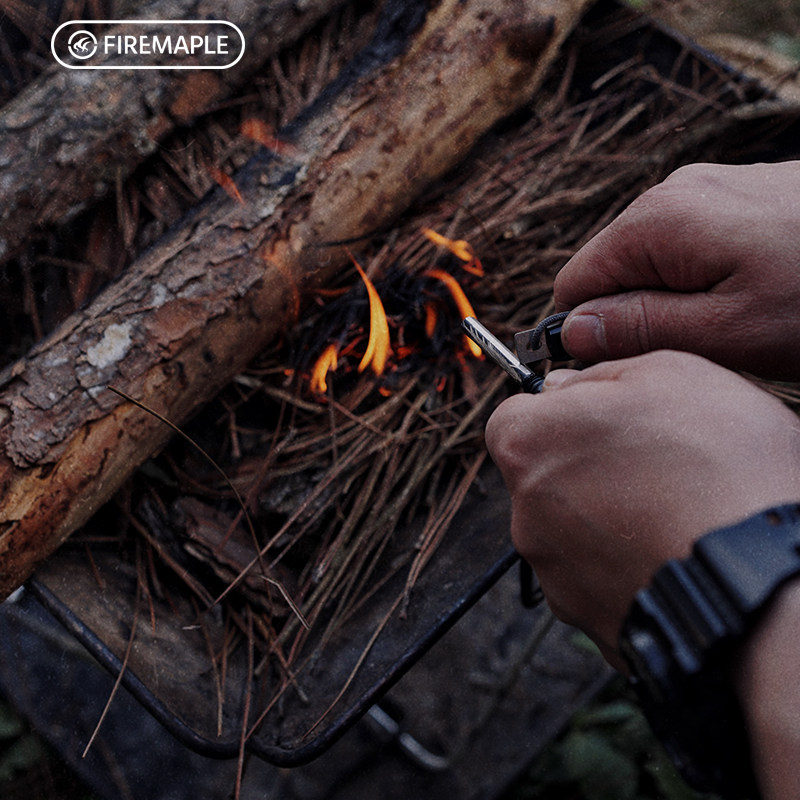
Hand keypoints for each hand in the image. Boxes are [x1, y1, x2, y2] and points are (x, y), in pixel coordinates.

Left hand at [484, 351, 799, 667]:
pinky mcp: (588, 620)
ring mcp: (554, 573)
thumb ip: (597, 372)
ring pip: (570, 532)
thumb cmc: (720, 469)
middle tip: (649, 463)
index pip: (514, 418)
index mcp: (529, 444)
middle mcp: (525, 514)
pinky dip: (625, 566)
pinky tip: (671, 553)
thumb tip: (563, 385)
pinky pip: (599, 579)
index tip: (596, 416)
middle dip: (584, 467)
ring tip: (672, 511)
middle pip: (542, 478)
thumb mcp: (667, 372)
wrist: (764, 583)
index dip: (557, 413)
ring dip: (607, 518)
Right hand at [554, 161, 799, 379]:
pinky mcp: (736, 197)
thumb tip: (571, 330)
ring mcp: (707, 189)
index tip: (631, 362)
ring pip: (650, 263)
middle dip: (637, 316)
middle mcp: (672, 194)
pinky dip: (704, 280)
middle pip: (610, 271)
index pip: (574, 285)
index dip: (589, 331)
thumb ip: (637, 328)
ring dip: (673, 301)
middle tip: (696, 348)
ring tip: (731, 323)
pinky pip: (688, 247)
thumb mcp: (726, 333)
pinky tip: (750, 296)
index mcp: (655, 223)